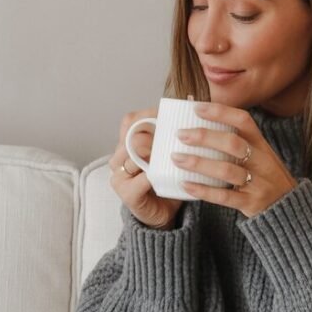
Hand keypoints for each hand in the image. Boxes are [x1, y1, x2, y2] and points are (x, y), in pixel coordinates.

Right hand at [109, 109, 184, 229]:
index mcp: (127, 143)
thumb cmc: (169, 180)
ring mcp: (119, 175)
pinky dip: (153, 177)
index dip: (150, 116)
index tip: (170, 121)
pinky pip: (140, 179)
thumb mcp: (172, 151)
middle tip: (175, 145)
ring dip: (154, 156)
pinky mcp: (125, 193)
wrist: (165, 213)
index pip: (131, 120)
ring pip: (133, 155)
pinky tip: (163, 177)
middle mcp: (119, 157)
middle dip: (154, 137)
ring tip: (171, 160)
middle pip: (133, 136)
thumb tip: (192, 97)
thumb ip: (176, 129)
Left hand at [170, 102, 298, 218]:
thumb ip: (235, 140)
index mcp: (261, 144)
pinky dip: (203, 190)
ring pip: (227, 170)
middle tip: (181, 135)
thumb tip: (201, 120)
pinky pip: (224, 197)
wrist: (287, 207)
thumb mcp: (258, 154)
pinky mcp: (250, 202)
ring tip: (177, 158)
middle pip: (233, 144)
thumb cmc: (264, 176)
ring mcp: (257, 182)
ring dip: (199, 163)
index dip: (221, 112)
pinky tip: (186, 184)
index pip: (243, 121)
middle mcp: (261, 160)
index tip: (197, 108)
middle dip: (205, 137)